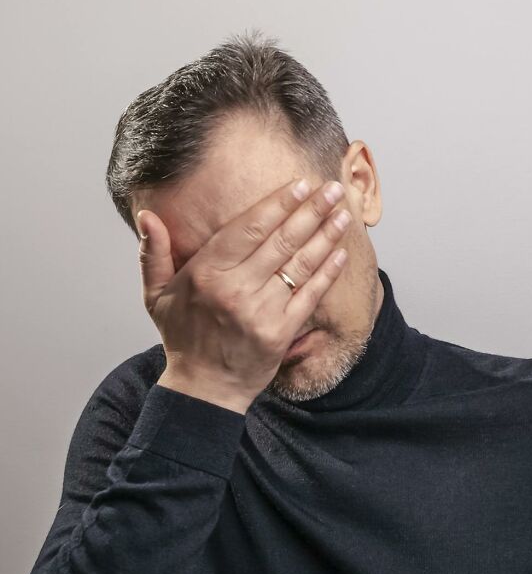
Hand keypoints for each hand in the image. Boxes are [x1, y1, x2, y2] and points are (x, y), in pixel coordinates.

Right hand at [136, 177, 350, 412]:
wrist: (204, 388)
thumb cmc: (183, 336)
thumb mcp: (156, 295)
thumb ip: (153, 253)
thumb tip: (147, 215)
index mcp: (206, 273)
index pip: (248, 228)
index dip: (277, 204)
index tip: (298, 185)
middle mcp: (235, 289)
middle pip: (280, 241)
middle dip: (310, 211)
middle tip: (332, 189)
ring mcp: (261, 311)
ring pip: (299, 264)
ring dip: (325, 236)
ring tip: (343, 213)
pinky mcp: (281, 332)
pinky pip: (310, 295)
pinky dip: (327, 272)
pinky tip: (341, 253)